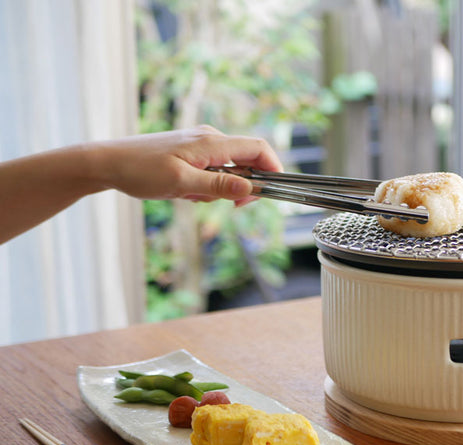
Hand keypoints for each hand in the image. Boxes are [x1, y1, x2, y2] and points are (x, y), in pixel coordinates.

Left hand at [100, 125, 282, 206]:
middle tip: (226, 205)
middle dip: (242, 185)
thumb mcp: (181, 183)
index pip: (258, 148)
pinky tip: (184, 192)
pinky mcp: (190, 152)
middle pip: (247, 160)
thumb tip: (251, 188)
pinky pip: (212, 170)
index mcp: (211, 142)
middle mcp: (210, 138)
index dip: (273, 168)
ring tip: (191, 196)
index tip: (272, 192)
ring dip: (219, 188)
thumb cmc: (139, 171)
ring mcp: (200, 144)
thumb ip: (218, 185)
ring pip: (228, 169)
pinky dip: (206, 185)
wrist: (107, 163)